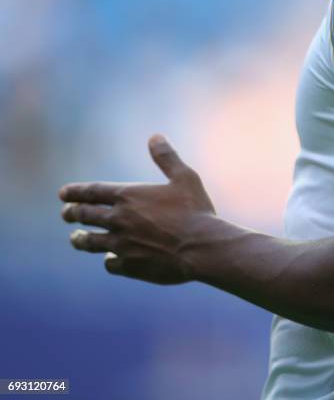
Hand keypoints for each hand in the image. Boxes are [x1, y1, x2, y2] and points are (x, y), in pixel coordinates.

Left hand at [60, 135, 214, 283]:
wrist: (202, 248)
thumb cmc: (196, 211)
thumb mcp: (185, 177)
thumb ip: (167, 157)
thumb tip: (155, 137)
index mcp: (128, 196)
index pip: (90, 192)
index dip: (74, 192)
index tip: (63, 194)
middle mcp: (118, 220)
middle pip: (84, 215)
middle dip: (72, 214)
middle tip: (66, 214)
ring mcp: (121, 245)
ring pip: (90, 242)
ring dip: (81, 239)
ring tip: (76, 239)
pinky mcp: (130, 266)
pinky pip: (111, 263)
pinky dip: (109, 260)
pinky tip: (110, 259)